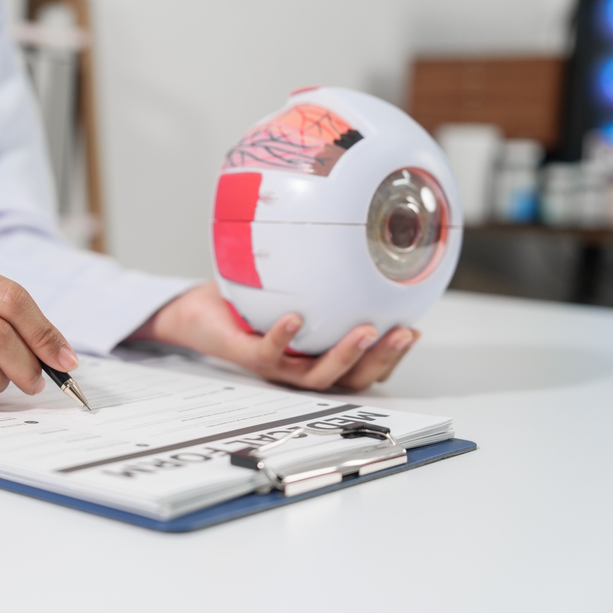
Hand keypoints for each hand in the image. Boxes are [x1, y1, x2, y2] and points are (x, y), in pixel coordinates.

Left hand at [129, 281, 418, 391]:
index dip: (393, 356)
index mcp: (320, 355)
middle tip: (403, 333)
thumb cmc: (250, 302)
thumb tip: (360, 234)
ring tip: (366, 331)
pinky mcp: (249, 356)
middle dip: (382, 359)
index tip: (414, 330)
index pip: (366, 367)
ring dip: (345, 355)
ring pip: (317, 374)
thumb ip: (326, 274)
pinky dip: (283, 337)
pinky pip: (269, 353)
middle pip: (353, 378)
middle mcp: (303, 366)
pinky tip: (294, 318)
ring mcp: (278, 365)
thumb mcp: (296, 286)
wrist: (199, 312)